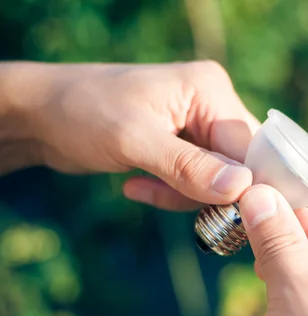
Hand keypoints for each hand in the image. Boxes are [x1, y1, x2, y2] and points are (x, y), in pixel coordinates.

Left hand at [2, 61, 257, 208]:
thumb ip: (188, 166)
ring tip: (141, 188)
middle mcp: (211, 104)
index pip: (249, 147)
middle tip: (173, 201)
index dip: (242, 185)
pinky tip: (137, 186)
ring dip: (183, 195)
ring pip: (217, 178)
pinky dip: (172, 191)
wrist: (40, 114)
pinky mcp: (182, 144)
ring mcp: (197, 125)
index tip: (227, 216)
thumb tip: (241, 189)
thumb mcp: (134, 141)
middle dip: (208, 192)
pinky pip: (196, 180)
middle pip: (238, 164)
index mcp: (209, 89)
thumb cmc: (82, 113)